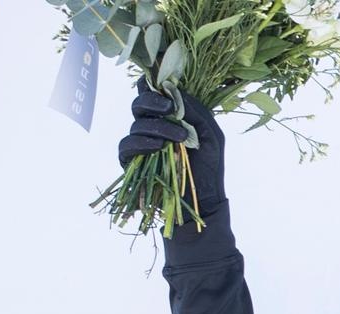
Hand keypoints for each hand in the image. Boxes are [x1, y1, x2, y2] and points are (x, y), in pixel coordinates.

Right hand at [118, 83, 225, 224]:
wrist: (204, 200)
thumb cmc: (209, 167)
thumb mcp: (212, 136)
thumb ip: (197, 113)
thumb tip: (174, 92)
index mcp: (168, 118)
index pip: (151, 94)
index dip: (153, 87)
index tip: (168, 91)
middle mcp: (151, 127)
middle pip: (139, 104)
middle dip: (153, 102)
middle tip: (170, 109)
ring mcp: (140, 143)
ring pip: (136, 124)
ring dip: (157, 127)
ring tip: (178, 138)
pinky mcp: (131, 161)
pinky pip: (127, 145)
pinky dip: (142, 143)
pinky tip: (158, 147)